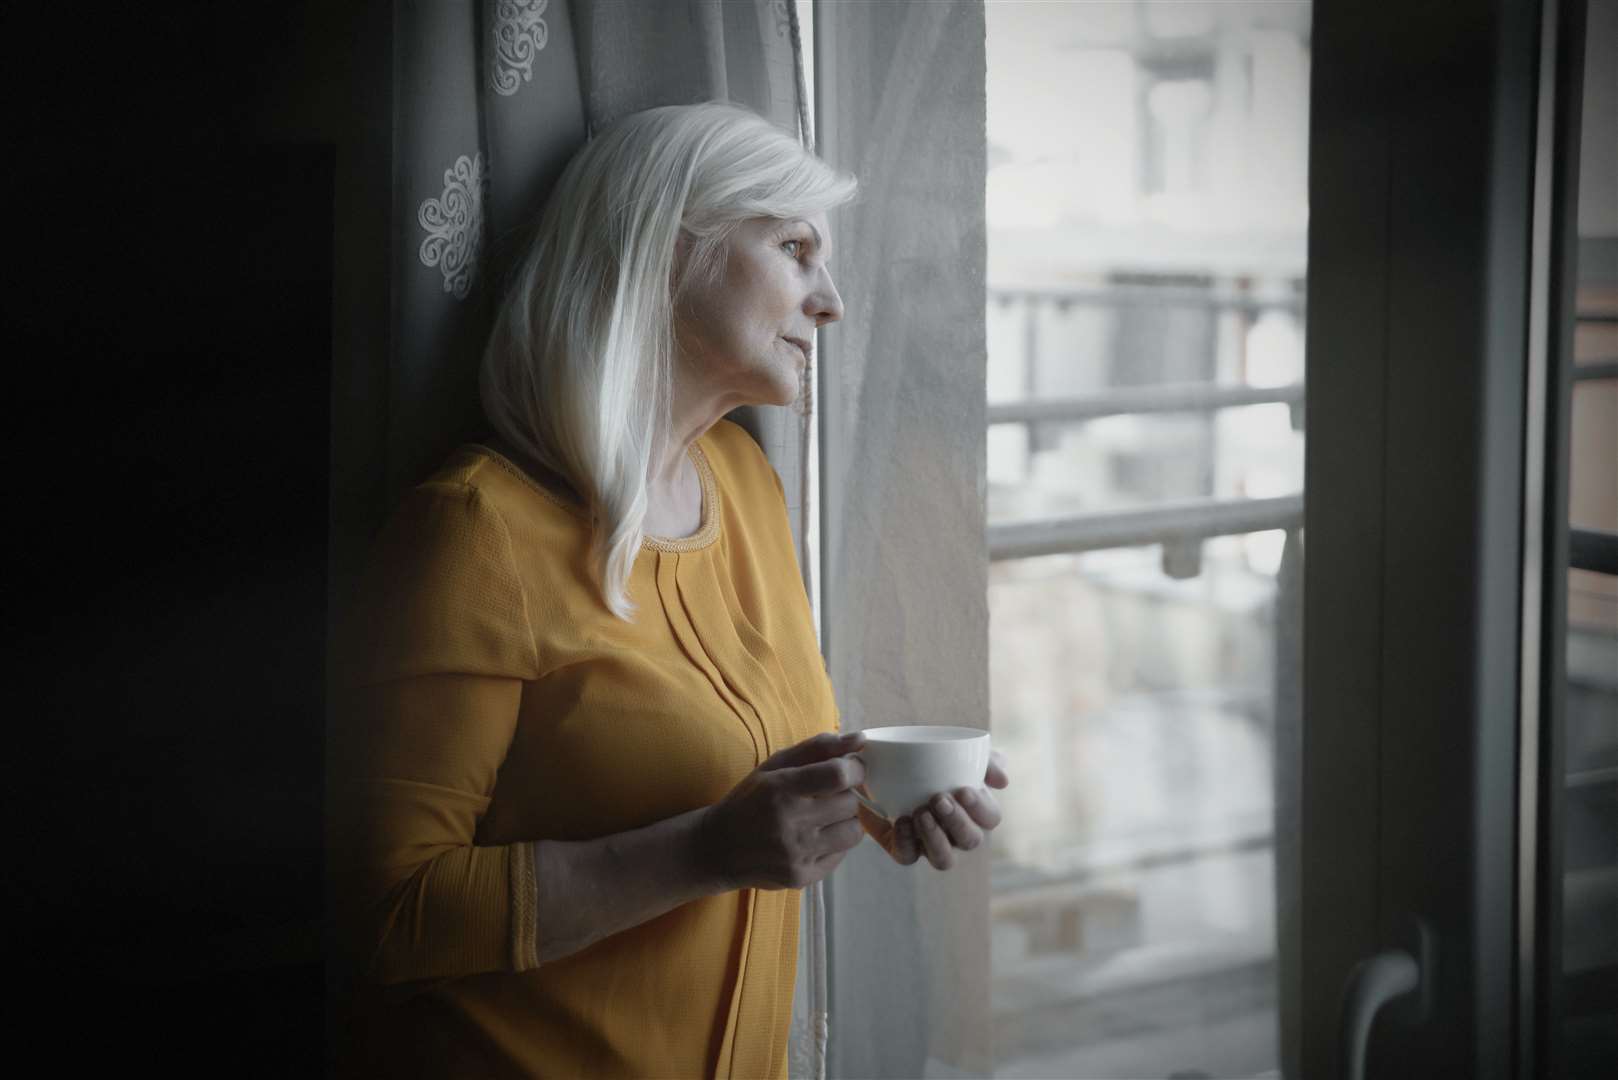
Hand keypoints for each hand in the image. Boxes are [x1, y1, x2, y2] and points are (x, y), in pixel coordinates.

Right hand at [697, 731, 868, 890]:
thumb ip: (818, 748)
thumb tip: (859, 738)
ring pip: (853, 832)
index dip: (855, 770)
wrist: (718, 848)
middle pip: (850, 803)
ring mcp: (797, 854)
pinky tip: (814, 838)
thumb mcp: (775, 765)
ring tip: (826, 817)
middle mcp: (790, 823)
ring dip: (846, 821)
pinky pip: (841, 856)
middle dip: (848, 795)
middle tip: (833, 795)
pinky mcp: (802, 877)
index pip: (838, 775)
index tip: (851, 770)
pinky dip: (835, 844)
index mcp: (781, 788)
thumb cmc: (750, 799)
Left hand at [858, 748, 1008, 869]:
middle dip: (957, 821)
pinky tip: (902, 821)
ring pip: (944, 859)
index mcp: (973, 808)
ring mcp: (929, 843)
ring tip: (921, 813)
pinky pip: (908, 857)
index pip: (990, 818)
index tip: (963, 790)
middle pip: (971, 840)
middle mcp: (955, 831)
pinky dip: (906, 841)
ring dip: (936, 837)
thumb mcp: (955, 748)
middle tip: (938, 798)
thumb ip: (985, 758)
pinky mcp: (903, 848)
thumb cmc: (924, 757)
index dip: (980, 809)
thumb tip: (1003, 781)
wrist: (882, 762)